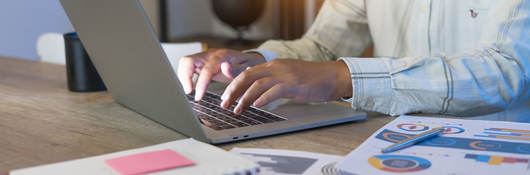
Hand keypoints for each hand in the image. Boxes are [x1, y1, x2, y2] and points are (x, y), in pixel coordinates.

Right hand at [177, 49, 265, 100]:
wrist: (249, 60)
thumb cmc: (248, 66)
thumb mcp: (247, 68)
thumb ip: (236, 70)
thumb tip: (225, 67)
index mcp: (222, 57)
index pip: (206, 69)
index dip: (200, 84)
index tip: (198, 97)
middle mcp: (210, 55)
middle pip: (189, 61)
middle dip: (184, 77)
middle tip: (188, 92)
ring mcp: (204, 57)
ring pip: (185, 62)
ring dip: (183, 76)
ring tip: (188, 90)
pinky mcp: (201, 61)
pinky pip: (187, 65)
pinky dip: (184, 75)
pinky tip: (189, 86)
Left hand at [220, 59, 352, 113]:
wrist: (333, 77)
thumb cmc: (312, 79)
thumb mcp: (287, 78)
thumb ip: (272, 83)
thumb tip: (257, 94)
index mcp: (273, 65)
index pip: (247, 72)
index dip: (233, 84)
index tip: (225, 96)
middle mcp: (276, 67)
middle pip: (247, 76)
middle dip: (233, 90)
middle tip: (224, 103)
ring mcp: (285, 75)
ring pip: (257, 84)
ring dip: (244, 98)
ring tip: (237, 109)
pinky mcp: (294, 84)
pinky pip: (274, 90)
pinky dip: (263, 99)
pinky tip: (257, 106)